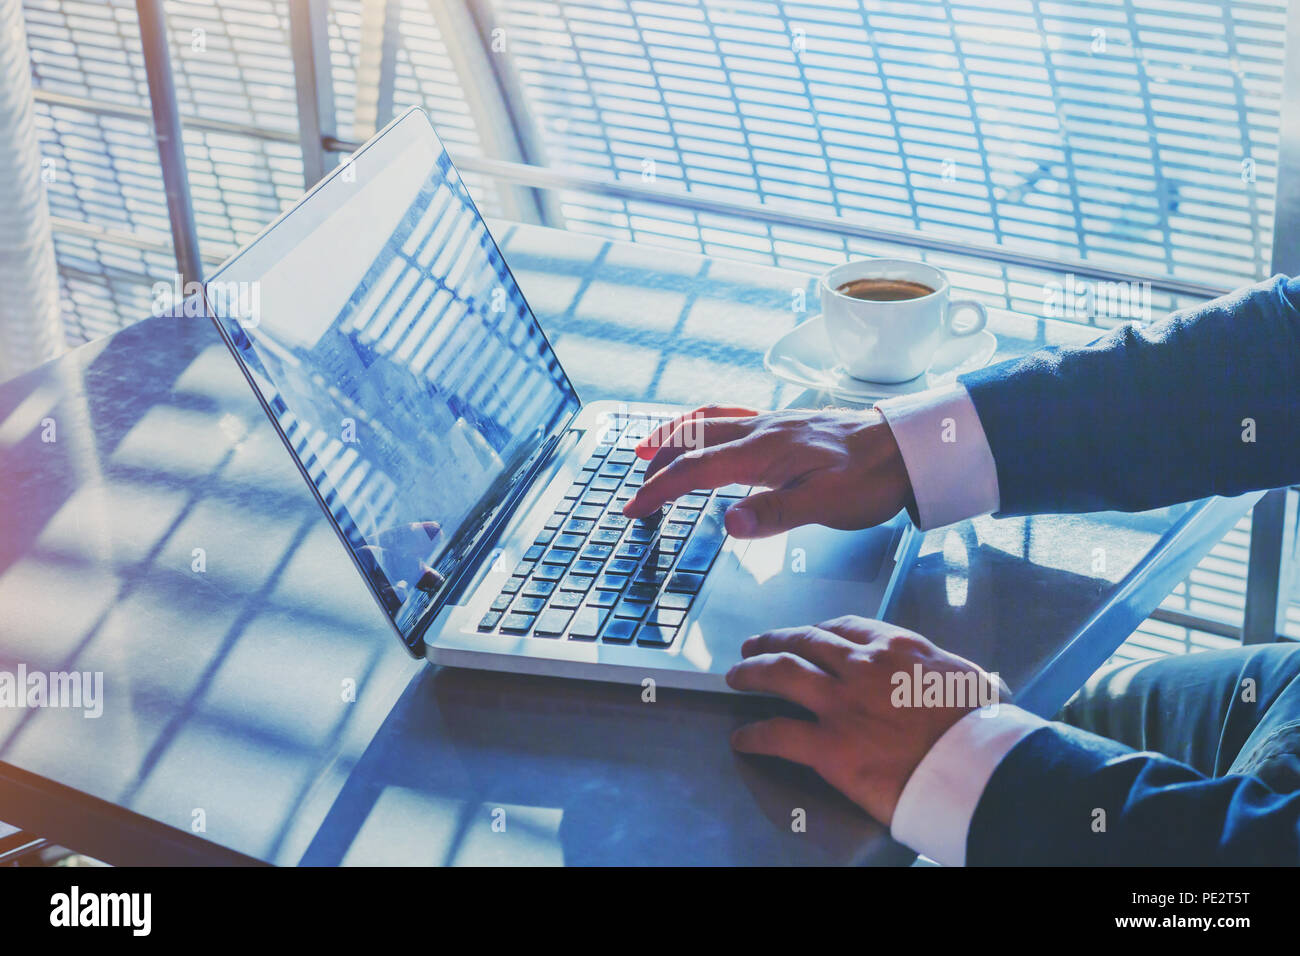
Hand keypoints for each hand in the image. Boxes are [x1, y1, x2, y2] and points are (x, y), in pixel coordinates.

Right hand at [622, 404, 913, 537]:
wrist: (907, 447)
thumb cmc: (871, 478)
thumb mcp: (826, 504)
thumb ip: (775, 513)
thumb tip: (728, 522)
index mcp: (763, 452)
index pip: (695, 470)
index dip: (659, 490)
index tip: (634, 508)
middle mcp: (760, 430)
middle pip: (692, 442)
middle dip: (657, 465)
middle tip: (635, 489)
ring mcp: (772, 422)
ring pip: (707, 422)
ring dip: (673, 435)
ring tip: (649, 448)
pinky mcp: (785, 422)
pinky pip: (730, 415)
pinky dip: (703, 424)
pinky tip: (705, 432)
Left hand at [726, 615, 1006, 825]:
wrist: (979, 768)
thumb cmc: (983, 728)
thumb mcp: (966, 678)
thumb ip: (937, 671)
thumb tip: (942, 678)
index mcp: (897, 647)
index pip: (844, 627)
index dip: (817, 629)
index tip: (807, 634)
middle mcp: (862, 666)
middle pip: (804, 641)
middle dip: (774, 640)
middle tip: (754, 644)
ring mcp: (841, 704)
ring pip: (780, 673)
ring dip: (752, 672)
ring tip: (735, 675)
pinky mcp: (829, 746)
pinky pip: (778, 734)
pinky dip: (754, 735)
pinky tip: (742, 738)